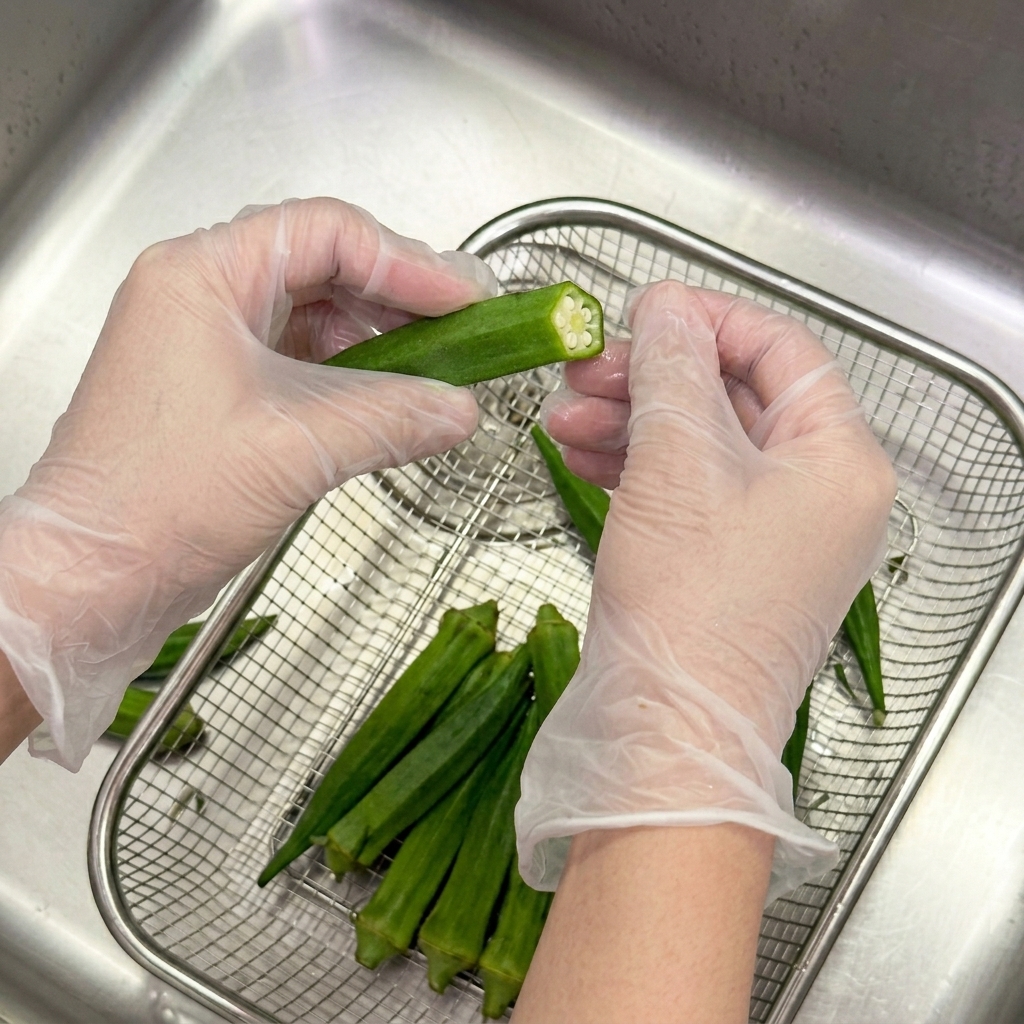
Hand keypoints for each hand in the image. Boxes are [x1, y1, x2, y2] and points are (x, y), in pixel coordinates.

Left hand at [0, 198, 494, 768]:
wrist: (97, 579)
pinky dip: (348, 378)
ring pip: (312, 316)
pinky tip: (388, 403)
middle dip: (398, 299)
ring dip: (378, 342)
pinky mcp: (216, 389)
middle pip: (322, 266)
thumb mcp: (299, 447)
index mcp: (202, 276)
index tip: (463, 298)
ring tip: (434, 371)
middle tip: (461, 328)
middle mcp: (198, 296)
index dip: (407, 262)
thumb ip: (395, 416)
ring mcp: (205, 343)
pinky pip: (298, 361)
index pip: (327, 233)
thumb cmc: (158, 502)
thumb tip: (460, 408)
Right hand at [517, 281, 896, 900]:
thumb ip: (672, 372)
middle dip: (653, 379)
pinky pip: (689, 493)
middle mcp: (820, 495)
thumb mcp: (676, 465)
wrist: (668, 736)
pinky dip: (637, 470)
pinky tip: (579, 457)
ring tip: (562, 418)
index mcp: (839, 461)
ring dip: (633, 424)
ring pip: (702, 447)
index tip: (640, 312)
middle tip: (584, 369)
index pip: (783, 353)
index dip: (708, 322)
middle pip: (735, 399)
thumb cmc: (689, 602)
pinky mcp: (731, 566)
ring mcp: (776, 535)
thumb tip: (665, 307)